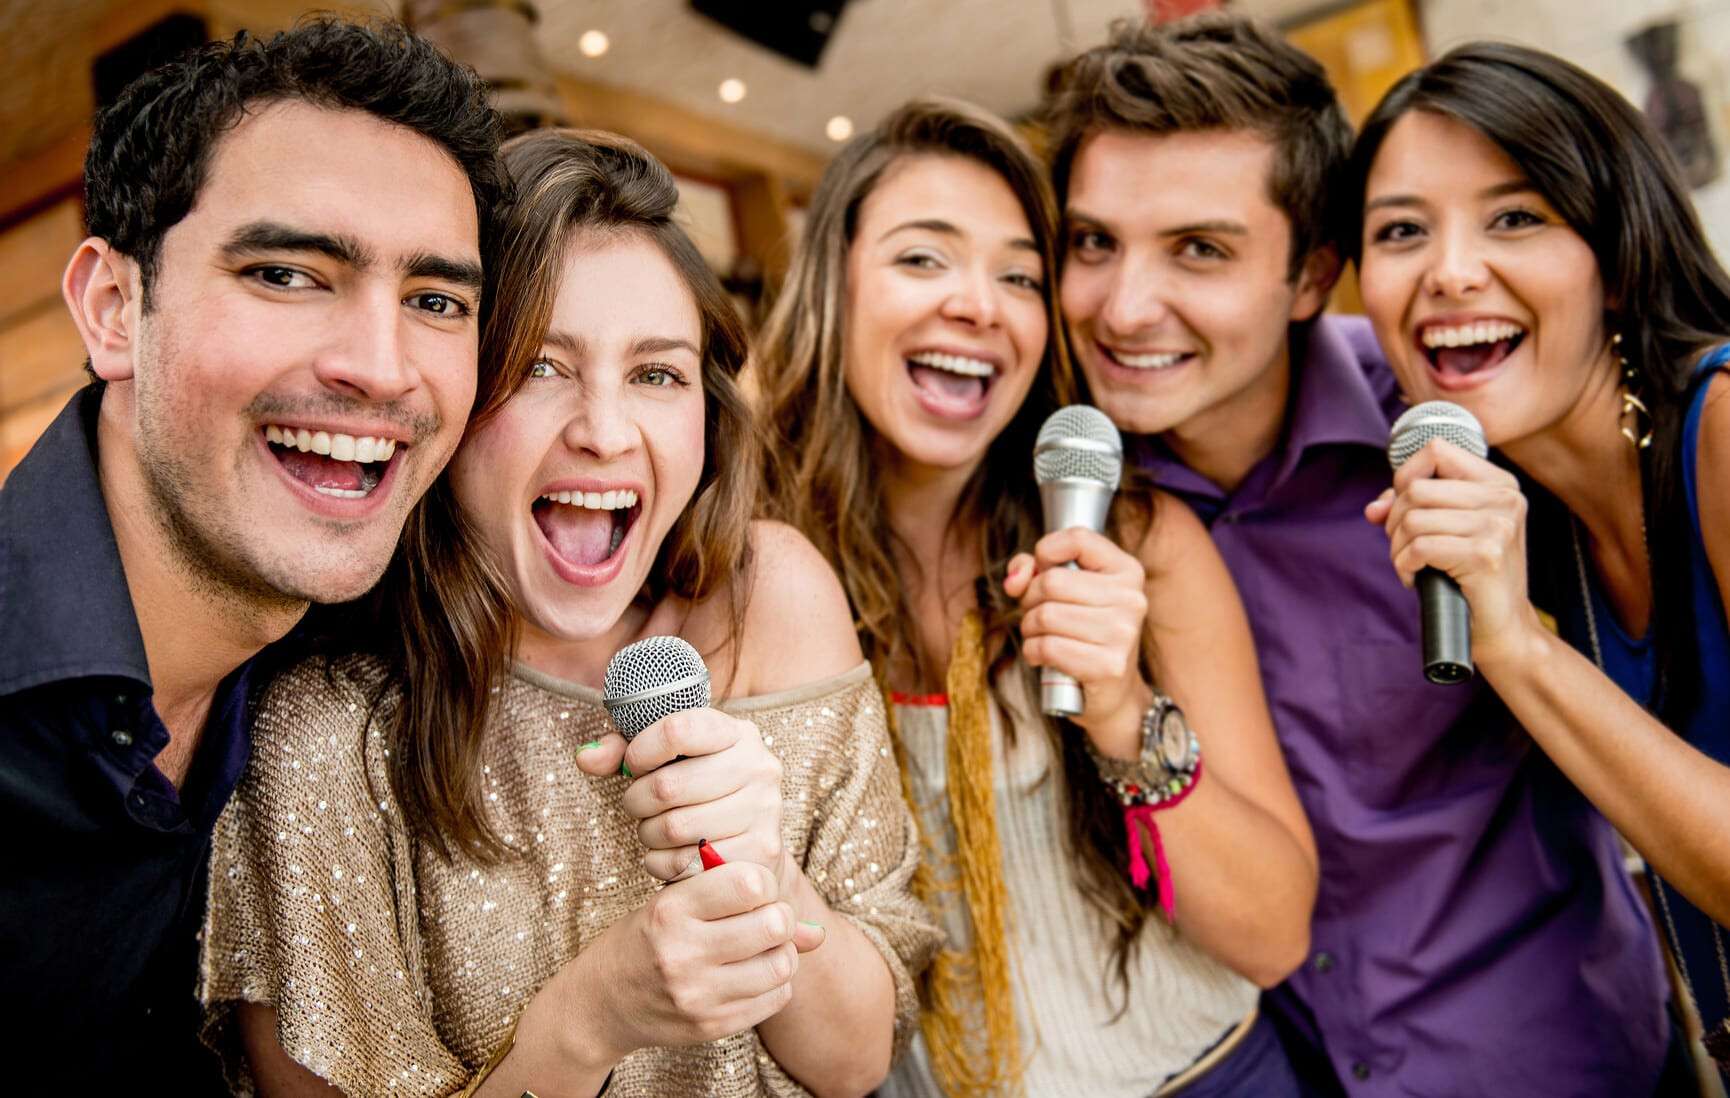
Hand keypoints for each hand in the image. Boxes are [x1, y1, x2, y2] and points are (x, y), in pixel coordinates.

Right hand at [573, 862, 824, 1057]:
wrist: (604, 1001)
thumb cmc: (649, 938)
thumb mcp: (679, 905)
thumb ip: (744, 904)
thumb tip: (818, 932)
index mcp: (670, 910)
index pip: (749, 882)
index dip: (762, 882)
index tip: (750, 890)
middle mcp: (682, 953)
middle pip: (774, 924)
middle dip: (778, 918)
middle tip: (762, 920)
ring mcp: (697, 995)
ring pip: (782, 965)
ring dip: (781, 954)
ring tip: (760, 950)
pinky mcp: (711, 1027)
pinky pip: (775, 999)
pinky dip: (775, 984)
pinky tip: (751, 976)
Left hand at [578, 708, 791, 890]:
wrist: (753, 846)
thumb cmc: (700, 794)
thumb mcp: (668, 761)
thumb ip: (622, 751)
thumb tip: (584, 756)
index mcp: (737, 733)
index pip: (677, 729)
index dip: (640, 750)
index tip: (634, 764)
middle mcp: (759, 767)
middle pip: (667, 786)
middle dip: (636, 800)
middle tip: (637, 805)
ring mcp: (764, 811)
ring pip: (673, 828)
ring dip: (648, 833)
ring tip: (654, 829)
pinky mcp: (760, 853)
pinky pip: (686, 863)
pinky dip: (664, 863)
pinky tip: (670, 854)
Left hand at [1004, 527, 1151, 757]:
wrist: (1114, 693)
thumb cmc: (1085, 634)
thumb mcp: (1066, 593)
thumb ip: (1033, 570)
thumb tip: (1016, 578)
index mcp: (1127, 572)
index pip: (1078, 538)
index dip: (1045, 552)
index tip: (1042, 570)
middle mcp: (1131, 599)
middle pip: (1052, 582)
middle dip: (1030, 599)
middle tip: (1038, 614)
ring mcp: (1122, 633)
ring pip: (1045, 616)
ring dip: (1029, 628)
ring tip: (1042, 636)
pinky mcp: (1107, 666)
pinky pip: (1047, 647)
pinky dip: (1033, 652)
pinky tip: (1043, 656)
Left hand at [1364, 438, 1545, 665]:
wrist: (1502, 627)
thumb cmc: (1469, 576)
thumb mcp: (1446, 530)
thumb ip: (1410, 508)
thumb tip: (1374, 508)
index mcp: (1499, 483)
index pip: (1436, 450)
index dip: (1406, 476)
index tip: (1403, 507)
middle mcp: (1504, 499)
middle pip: (1416, 489)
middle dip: (1395, 522)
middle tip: (1404, 548)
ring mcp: (1497, 526)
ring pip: (1412, 519)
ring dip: (1397, 549)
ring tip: (1412, 566)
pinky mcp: (1485, 555)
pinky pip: (1419, 547)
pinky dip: (1405, 566)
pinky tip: (1417, 578)